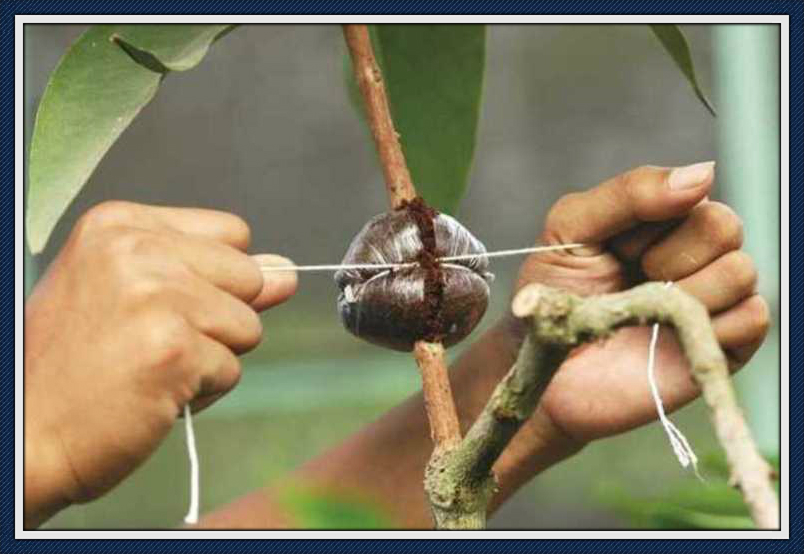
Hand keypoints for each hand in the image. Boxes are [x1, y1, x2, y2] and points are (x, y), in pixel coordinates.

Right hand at [24, 202, 296, 526]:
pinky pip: (232, 370)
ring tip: (150, 368)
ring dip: (211, 358)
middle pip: (250, 277)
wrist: (23, 433)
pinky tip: (151, 393)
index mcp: (122, 224)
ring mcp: (157, 298)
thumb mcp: (130, 292)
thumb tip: (287, 271)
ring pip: (248, 327)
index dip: (221, 278)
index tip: (173, 303)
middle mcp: (138, 249)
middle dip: (220, 318)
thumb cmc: (73, 365)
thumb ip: (212, 275)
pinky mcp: (174, 350)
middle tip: (153, 341)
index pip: (234, 234)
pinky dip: (201, 392)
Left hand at [515, 163, 768, 444]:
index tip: (613, 249)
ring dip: (687, 294)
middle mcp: (693, 255)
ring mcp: (711, 299)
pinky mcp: (723, 345)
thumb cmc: (553, 295)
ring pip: (741, 272)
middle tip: (633, 279)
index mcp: (660, 220)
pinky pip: (752, 318)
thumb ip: (630, 192)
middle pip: (725, 227)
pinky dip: (709, 328)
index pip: (692, 192)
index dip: (649, 223)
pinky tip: (668, 339)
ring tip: (646, 314)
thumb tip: (705, 172)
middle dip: (670, 255)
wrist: (546, 367)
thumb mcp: (571, 228)